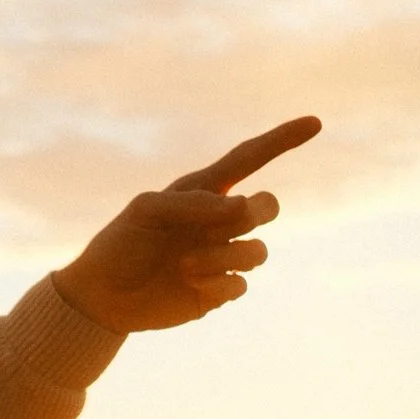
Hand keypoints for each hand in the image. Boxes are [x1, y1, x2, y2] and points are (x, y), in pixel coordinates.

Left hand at [52, 116, 320, 333]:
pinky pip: (240, 284)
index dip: (282, 140)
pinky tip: (187, 283)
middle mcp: (219, 222)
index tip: (315, 122)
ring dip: (225, 256)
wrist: (104, 295)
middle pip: (267, 207)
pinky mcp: (219, 290)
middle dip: (255, 212)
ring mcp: (222, 256)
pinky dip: (216, 283)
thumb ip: (192, 203)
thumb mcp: (146, 210)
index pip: (249, 159)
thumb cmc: (120, 243)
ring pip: (258, 251)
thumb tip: (240, 207)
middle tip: (232, 219)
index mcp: (203, 191)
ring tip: (185, 264)